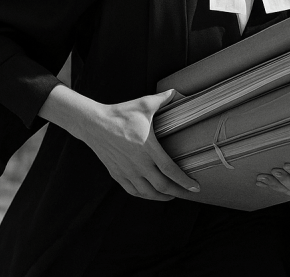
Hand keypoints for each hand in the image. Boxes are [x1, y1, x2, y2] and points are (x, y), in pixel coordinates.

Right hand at [75, 89, 199, 201]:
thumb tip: (178, 93)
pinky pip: (133, 191)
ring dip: (162, 197)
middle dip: (178, 192)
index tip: (195, 187)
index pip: (170, 170)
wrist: (94, 124)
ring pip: (148, 193)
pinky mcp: (117, 174)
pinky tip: (150, 193)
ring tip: (171, 195)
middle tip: (188, 193)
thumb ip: (163, 99)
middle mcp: (138, 164)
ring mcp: (127, 171)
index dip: (184, 181)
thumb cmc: (120, 114)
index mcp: (148, 148)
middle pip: (162, 186)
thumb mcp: (143, 104)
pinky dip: (145, 196)